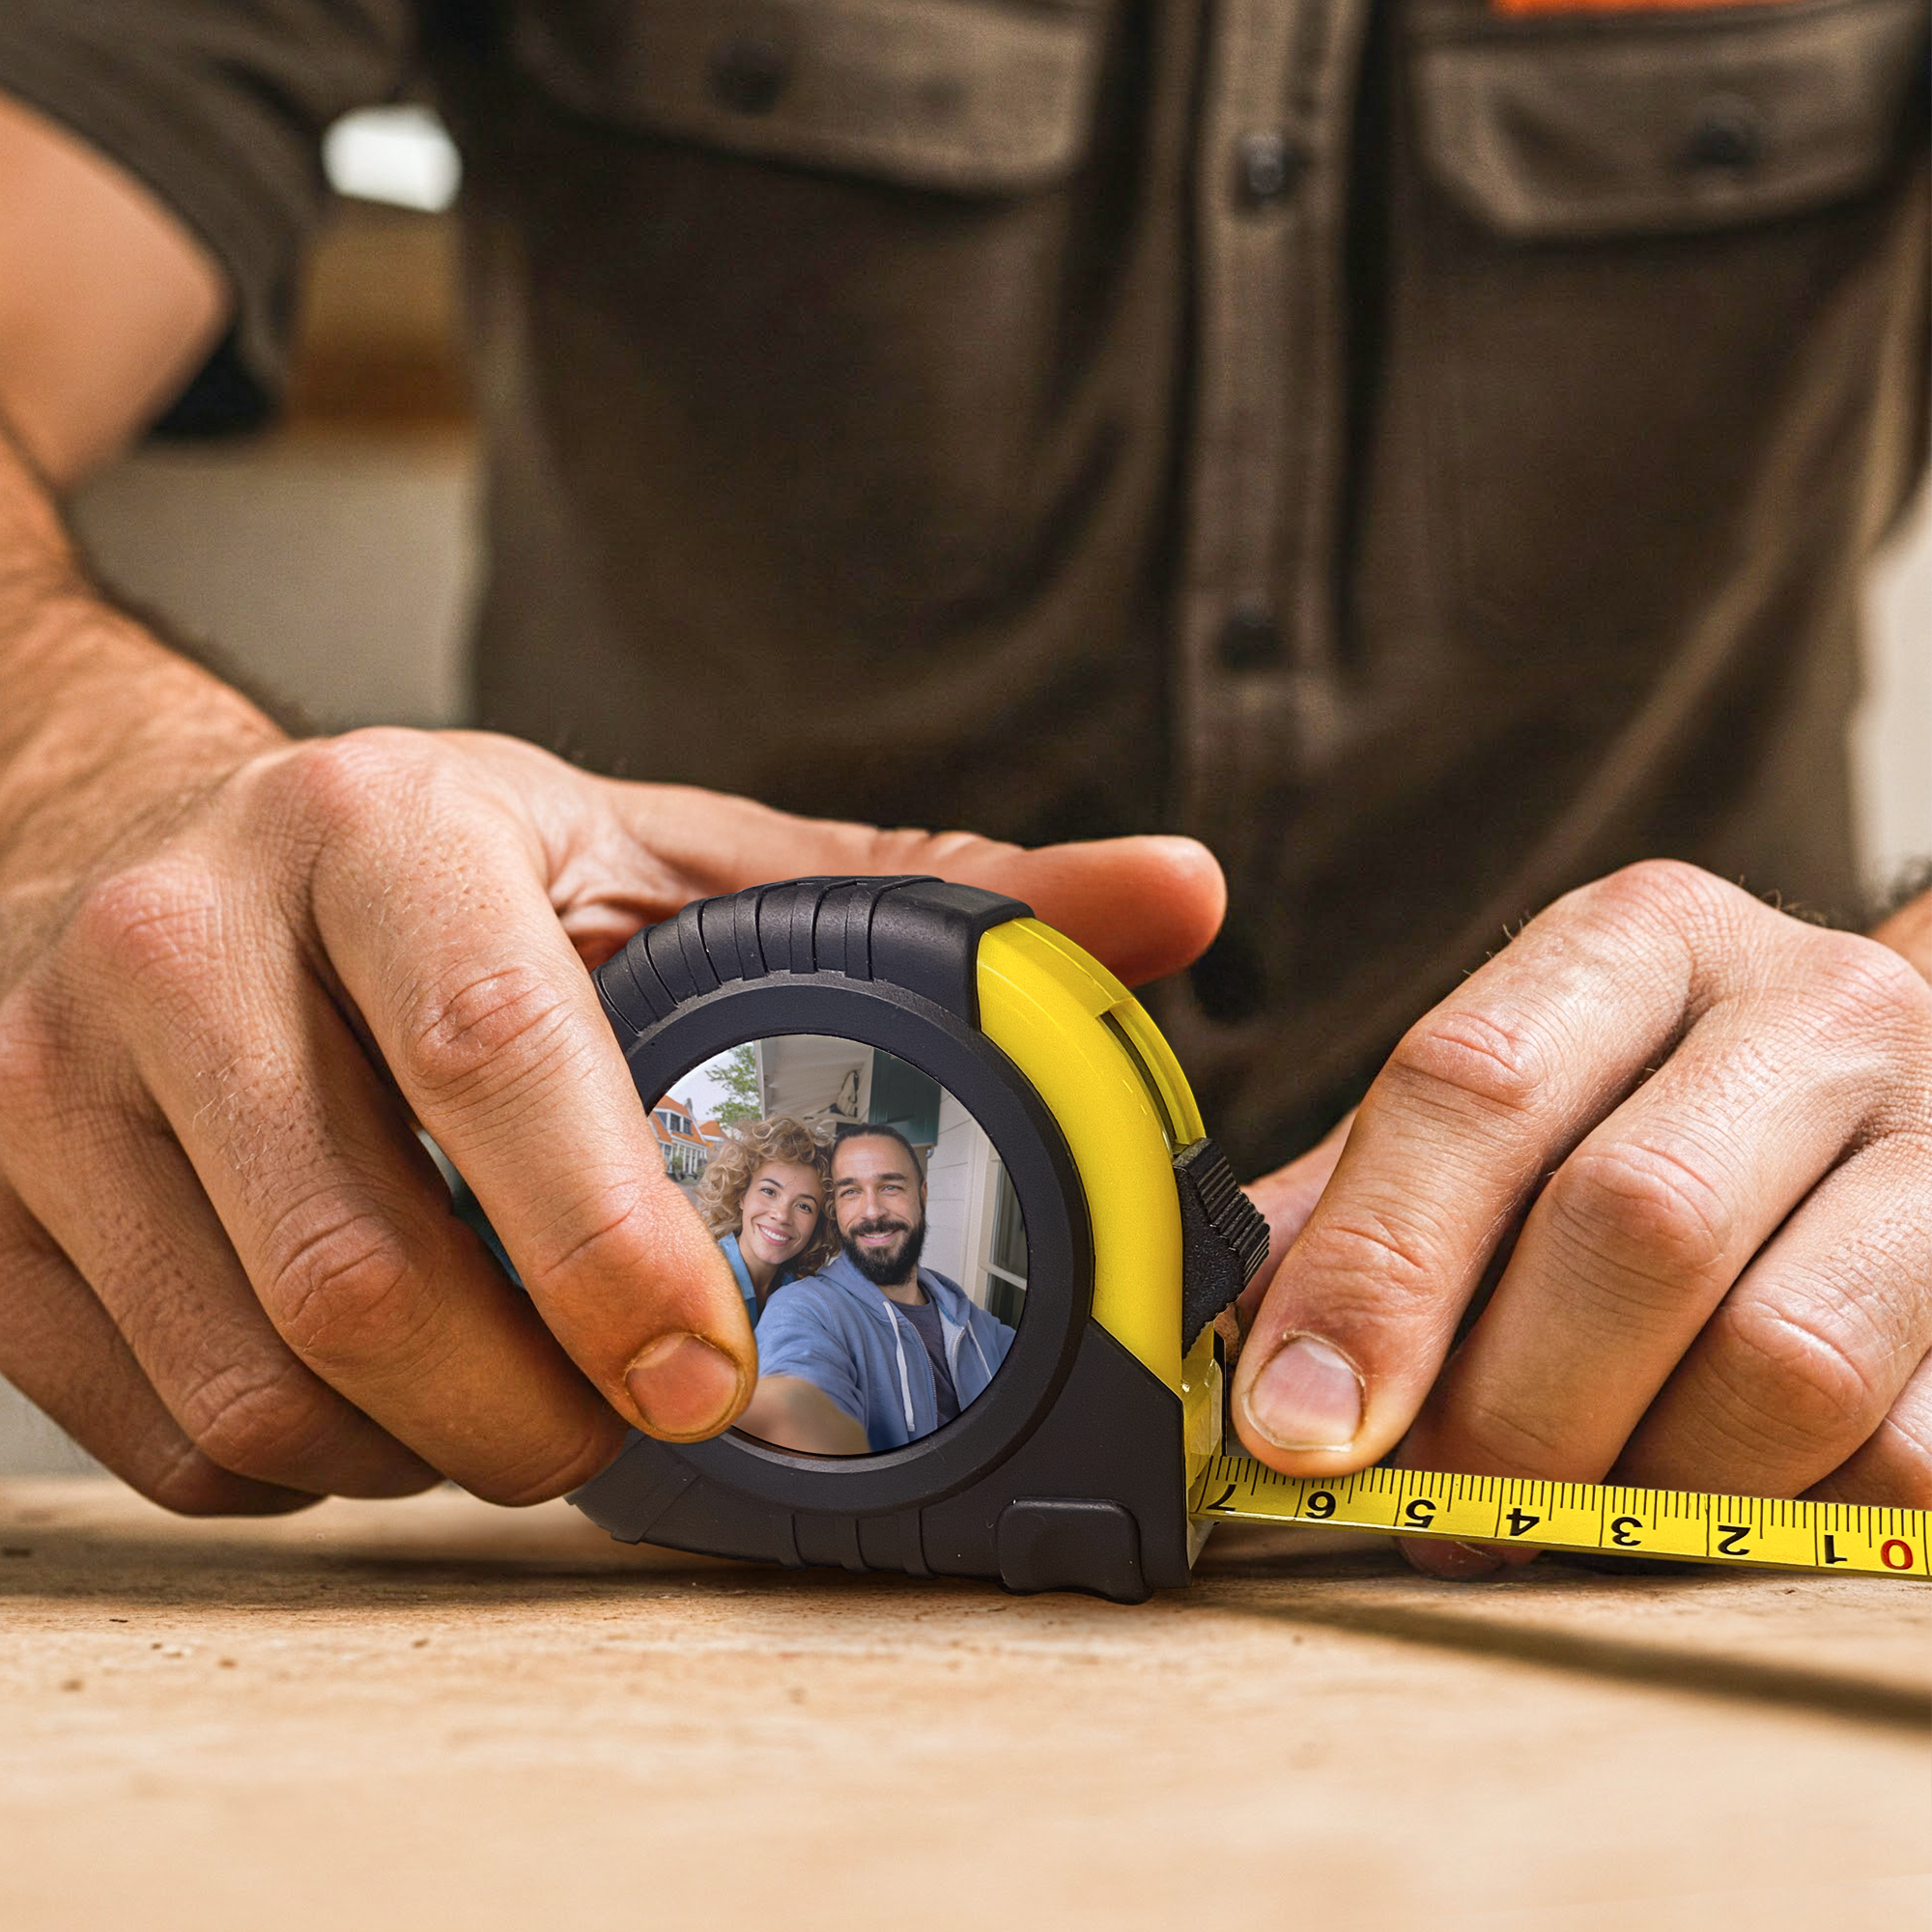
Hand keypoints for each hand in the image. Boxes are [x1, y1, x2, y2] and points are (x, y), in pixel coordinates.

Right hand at [0, 721, 1222, 1513]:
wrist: (150, 853)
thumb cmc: (449, 874)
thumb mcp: (667, 857)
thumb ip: (917, 896)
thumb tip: (1180, 898)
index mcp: (379, 829)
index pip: (485, 1042)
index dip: (608, 1238)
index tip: (711, 1373)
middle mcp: (177, 937)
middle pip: (361, 1269)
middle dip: (538, 1409)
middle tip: (647, 1423)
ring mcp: (38, 1077)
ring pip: (255, 1382)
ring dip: (430, 1448)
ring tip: (524, 1400)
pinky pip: (161, 1435)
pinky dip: (308, 1465)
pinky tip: (385, 1396)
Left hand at [1229, 860, 1931, 1573]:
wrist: (1889, 1102)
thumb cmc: (1642, 1121)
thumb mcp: (1502, 1115)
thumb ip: (1356, 1214)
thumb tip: (1227, 1365)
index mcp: (1631, 941)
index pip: (1476, 1087)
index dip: (1377, 1273)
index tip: (1299, 1425)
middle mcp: (1805, 1007)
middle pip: (1633, 1224)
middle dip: (1507, 1410)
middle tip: (1438, 1506)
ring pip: (1780, 1359)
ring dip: (1640, 1482)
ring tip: (1563, 1513)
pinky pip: (1901, 1457)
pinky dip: (1778, 1513)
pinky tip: (1708, 1490)